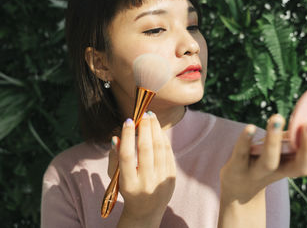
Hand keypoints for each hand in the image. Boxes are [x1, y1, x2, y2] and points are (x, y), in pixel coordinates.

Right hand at [108, 112, 175, 227]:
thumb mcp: (117, 178)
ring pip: (160, 149)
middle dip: (145, 128)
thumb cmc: (128, 189)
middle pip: (146, 149)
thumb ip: (115, 158)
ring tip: (151, 117)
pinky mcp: (172, 178)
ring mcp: (161, 181)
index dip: (127, 136)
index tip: (128, 120)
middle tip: (143, 114)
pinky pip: (168, 153)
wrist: (146, 211)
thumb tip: (117, 137)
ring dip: (156, 130)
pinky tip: (158, 130)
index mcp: (129, 184)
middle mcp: (146, 183)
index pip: (127, 156)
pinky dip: (163, 139)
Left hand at [218, 114, 306, 227]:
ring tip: (277, 116)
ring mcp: (259, 171)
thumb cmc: (267, 161)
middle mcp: (282, 171)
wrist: (239, 185)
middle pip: (301, 166)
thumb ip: (296, 136)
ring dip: (274, 140)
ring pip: (270, 161)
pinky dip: (245, 141)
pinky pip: (242, 154)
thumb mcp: (285, 150)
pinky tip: (250, 127)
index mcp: (297, 165)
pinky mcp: (238, 168)